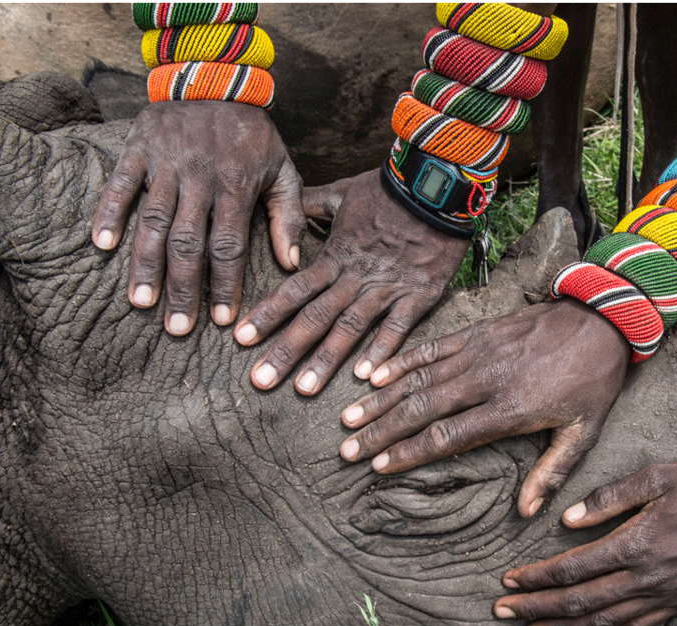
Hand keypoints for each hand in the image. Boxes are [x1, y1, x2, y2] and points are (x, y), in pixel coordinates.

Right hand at [92, 101, 304, 333]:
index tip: (222, 320)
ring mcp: (166, 162)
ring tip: (142, 302)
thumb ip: (287, 216)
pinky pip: (121, 184)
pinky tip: (102, 246)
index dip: (225, 284)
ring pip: (153, 220)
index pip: (229, 245)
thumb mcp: (282, 169)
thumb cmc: (252, 134)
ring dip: (145, 264)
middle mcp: (199, 176)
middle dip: (184, 288)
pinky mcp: (139, 147)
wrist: (216, 76)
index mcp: (236, 185)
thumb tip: (291, 264)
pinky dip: (109, 213)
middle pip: (188, 242)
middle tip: (177, 328)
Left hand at [235, 169, 470, 395]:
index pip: (294, 290)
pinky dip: (382, 350)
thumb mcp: (344, 191)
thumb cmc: (390, 188)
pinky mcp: (418, 295)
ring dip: (325, 360)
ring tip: (303, 389)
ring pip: (349, 328)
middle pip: (314, 318)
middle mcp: (355, 277)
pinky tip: (367, 378)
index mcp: (335, 256)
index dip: (267, 315)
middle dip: (285, 350)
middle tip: (260, 380)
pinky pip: (398, 327)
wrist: (436, 185)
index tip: (240, 339)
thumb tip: (287, 204)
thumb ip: (312, 203)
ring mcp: (386, 289)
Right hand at [339, 300, 629, 516]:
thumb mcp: (583, 432)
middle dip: (381, 431)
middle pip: (422, 408)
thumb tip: (526, 513)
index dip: (410, 452)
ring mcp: (478, 352)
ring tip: (349, 419)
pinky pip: (431, 348)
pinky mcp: (477, 332)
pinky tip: (373, 375)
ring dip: (381, 399)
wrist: (603, 320)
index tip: (380, 466)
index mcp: (510, 409)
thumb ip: (552, 473)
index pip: (448, 435)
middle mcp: (486, 379)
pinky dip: (401, 362)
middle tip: (348, 450)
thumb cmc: (593, 381)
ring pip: (419, 378)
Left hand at [493, 459, 676, 625]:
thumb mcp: (656, 476)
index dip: (538, 577)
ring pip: (603, 621)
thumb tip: (566, 521)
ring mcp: (664, 596)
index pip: (574, 568)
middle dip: (537, 608)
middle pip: (579, 601)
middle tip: (502, 613)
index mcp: (636, 544)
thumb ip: (609, 499)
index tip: (509, 580)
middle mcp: (646, 578)